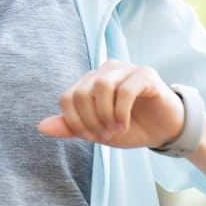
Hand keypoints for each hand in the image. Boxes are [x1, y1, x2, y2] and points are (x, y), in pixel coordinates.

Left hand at [37, 60, 185, 148]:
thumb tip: (41, 127)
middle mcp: (105, 70)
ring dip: (105, 114)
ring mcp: (126, 69)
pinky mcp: (145, 74)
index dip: (75, 122)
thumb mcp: (97, 132)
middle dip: (90, 120)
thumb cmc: (130, 127)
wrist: (165, 130)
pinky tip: (125, 125)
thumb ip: (71, 128)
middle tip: (105, 135)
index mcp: (90, 81)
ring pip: (101, 85)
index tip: (91, 136)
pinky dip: (121, 112)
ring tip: (115, 130)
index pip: (67, 97)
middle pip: (81, 92)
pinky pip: (125, 89)